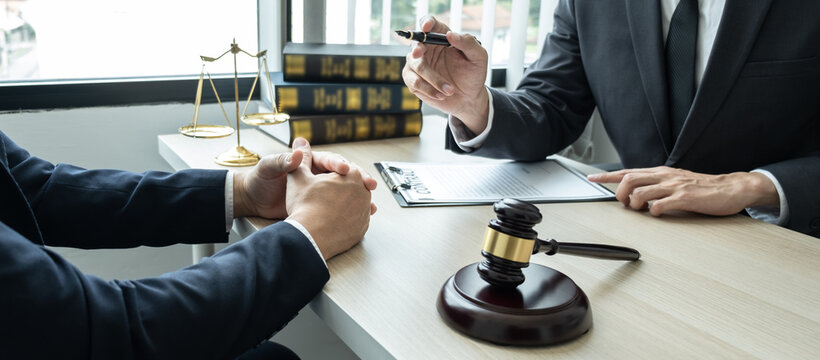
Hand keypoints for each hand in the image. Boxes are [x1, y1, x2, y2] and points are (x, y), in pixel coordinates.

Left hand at [233, 137, 377, 218]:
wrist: (255, 201)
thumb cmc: (260, 180)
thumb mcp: (269, 168)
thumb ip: (284, 160)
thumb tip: (299, 148)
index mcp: (309, 163)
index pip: (329, 160)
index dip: (338, 164)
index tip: (344, 170)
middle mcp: (318, 175)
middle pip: (345, 176)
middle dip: (358, 179)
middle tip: (368, 184)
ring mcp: (321, 192)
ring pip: (347, 192)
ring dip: (360, 197)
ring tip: (370, 204)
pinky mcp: (320, 207)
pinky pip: (341, 208)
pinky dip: (354, 212)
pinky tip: (363, 216)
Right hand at [286, 141, 374, 259]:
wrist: (309, 237)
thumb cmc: (304, 206)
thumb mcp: (299, 177)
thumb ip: (301, 158)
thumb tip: (300, 143)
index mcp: (351, 174)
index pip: (345, 168)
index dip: (333, 172)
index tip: (326, 178)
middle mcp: (363, 192)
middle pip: (353, 185)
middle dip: (342, 187)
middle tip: (327, 193)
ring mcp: (364, 211)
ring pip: (356, 202)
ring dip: (346, 203)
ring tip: (329, 206)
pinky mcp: (362, 228)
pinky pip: (356, 220)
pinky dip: (348, 219)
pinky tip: (335, 220)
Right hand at [402, 15, 489, 133]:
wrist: (469, 98)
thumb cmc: (473, 74)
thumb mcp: (478, 57)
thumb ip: (468, 43)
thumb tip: (451, 35)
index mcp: (441, 38)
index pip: (430, 24)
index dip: (426, 23)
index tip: (427, 27)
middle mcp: (427, 48)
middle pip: (415, 42)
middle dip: (416, 47)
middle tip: (419, 53)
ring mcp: (418, 64)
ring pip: (417, 65)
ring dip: (434, 79)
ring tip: (450, 90)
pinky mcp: (414, 80)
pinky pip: (414, 82)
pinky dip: (428, 89)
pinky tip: (441, 95)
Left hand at [587, 166, 778, 216]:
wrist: (732, 188)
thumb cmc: (704, 187)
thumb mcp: (677, 181)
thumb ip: (658, 184)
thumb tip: (638, 193)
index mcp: (661, 172)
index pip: (628, 171)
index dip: (608, 175)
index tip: (592, 178)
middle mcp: (665, 176)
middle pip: (629, 179)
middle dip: (620, 192)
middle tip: (625, 204)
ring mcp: (674, 186)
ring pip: (641, 191)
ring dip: (635, 204)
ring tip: (642, 210)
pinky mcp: (685, 198)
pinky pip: (660, 205)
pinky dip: (653, 212)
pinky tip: (658, 214)